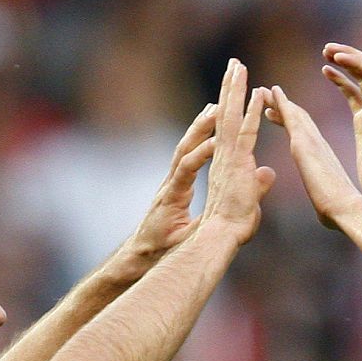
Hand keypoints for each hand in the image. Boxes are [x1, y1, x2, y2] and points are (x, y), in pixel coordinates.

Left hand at [126, 104, 218, 260]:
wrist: (139, 253)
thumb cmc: (160, 251)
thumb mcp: (183, 243)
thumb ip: (202, 230)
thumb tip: (222, 220)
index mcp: (172, 197)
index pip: (186, 168)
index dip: (201, 154)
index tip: (218, 143)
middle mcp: (169, 184)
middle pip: (184, 149)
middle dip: (201, 128)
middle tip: (218, 108)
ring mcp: (170, 183)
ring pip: (184, 149)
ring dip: (199, 129)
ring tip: (216, 108)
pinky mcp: (173, 185)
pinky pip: (186, 157)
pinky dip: (198, 142)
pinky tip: (208, 132)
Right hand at [200, 59, 275, 246]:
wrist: (218, 239)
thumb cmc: (230, 227)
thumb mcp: (250, 201)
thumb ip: (258, 184)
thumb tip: (268, 173)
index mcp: (226, 163)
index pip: (231, 128)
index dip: (234, 106)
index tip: (238, 85)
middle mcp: (223, 156)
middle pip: (225, 115)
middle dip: (230, 88)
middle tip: (234, 62)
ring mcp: (226, 158)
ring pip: (230, 117)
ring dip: (236, 91)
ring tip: (239, 66)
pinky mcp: (234, 164)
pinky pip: (244, 133)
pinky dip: (250, 112)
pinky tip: (257, 94)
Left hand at [263, 86, 361, 230]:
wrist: (346, 210)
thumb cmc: (337, 212)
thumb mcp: (326, 201)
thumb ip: (323, 196)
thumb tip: (325, 209)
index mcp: (320, 158)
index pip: (302, 135)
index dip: (289, 121)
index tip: (274, 114)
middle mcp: (318, 144)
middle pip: (298, 119)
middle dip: (282, 106)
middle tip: (267, 94)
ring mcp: (312, 141)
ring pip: (293, 113)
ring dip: (277, 100)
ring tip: (262, 89)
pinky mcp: (305, 143)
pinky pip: (290, 116)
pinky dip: (280, 102)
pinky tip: (271, 91)